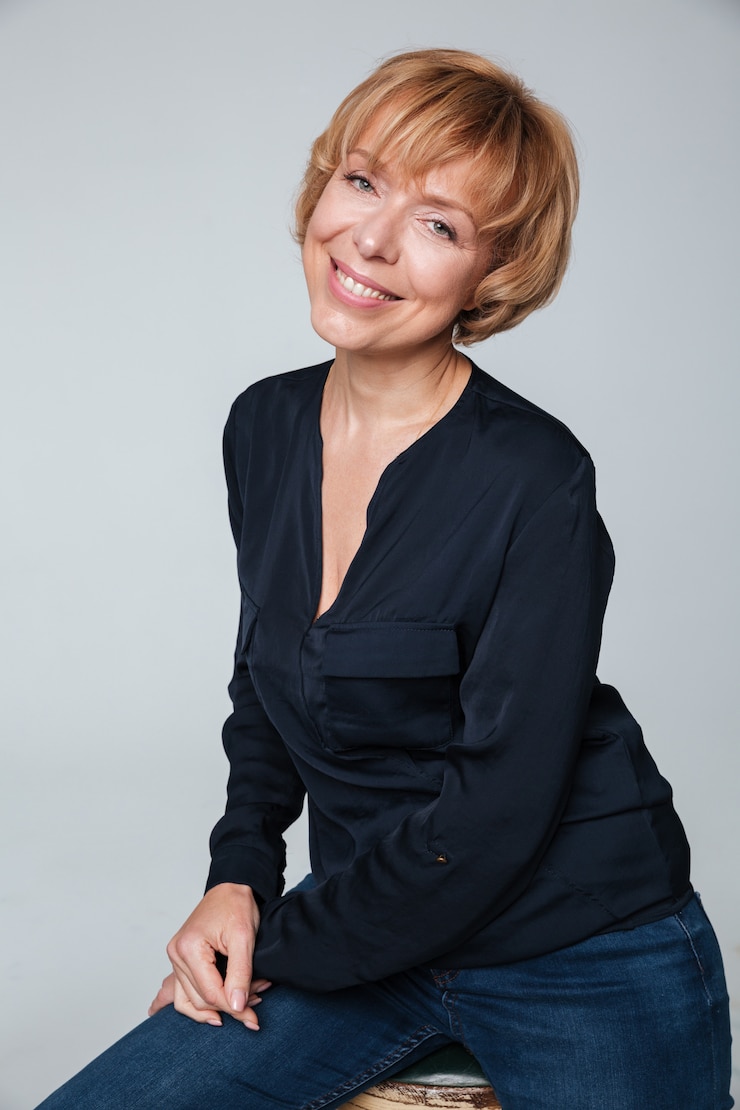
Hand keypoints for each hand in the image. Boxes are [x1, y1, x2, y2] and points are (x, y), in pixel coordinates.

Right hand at [157, 884, 270, 1028]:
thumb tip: (237, 1006)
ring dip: (214, 1009)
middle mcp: (176, 954)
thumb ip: (240, 973)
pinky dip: (193, 1003)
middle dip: (229, 1007)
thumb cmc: (236, 905)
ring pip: (189, 1001)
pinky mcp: (180, 959)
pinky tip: (193, 1012)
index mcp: (189, 948)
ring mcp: (176, 958)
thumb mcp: (244, 937)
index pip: (211, 993)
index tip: (253, 1017)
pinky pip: (181, 990)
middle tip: (255, 1007)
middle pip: (200, 1000)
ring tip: (240, 1010)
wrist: (230, 887)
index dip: (234, 1008)